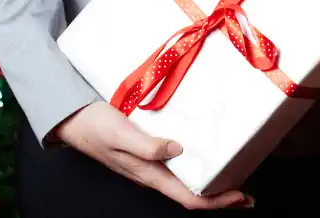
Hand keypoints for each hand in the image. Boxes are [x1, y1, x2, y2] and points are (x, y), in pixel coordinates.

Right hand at [53, 101, 250, 208]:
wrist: (73, 118)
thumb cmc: (95, 125)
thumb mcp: (120, 133)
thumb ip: (146, 145)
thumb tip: (177, 150)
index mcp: (148, 174)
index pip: (187, 197)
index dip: (215, 202)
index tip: (240, 196)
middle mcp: (152, 173)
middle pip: (191, 194)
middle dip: (219, 198)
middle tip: (246, 193)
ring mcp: (150, 164)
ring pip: (185, 182)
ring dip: (211, 184)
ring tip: (234, 177)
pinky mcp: (148, 152)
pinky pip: (178, 167)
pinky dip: (198, 166)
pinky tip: (207, 155)